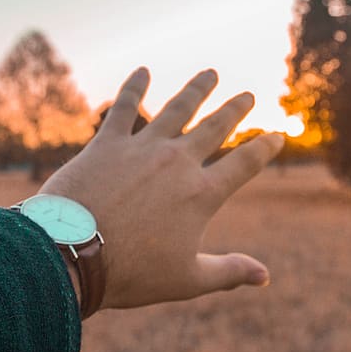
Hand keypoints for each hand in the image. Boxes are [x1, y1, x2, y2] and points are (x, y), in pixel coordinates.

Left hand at [38, 67, 283, 311]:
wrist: (72, 255)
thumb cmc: (132, 273)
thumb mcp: (187, 280)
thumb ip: (229, 272)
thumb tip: (265, 276)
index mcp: (202, 194)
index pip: (244, 164)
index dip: (265, 148)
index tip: (278, 135)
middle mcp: (178, 162)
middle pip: (215, 127)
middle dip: (235, 109)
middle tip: (248, 95)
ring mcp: (142, 148)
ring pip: (177, 109)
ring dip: (197, 89)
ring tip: (211, 74)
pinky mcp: (107, 143)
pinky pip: (123, 107)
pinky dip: (133, 87)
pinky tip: (142, 71)